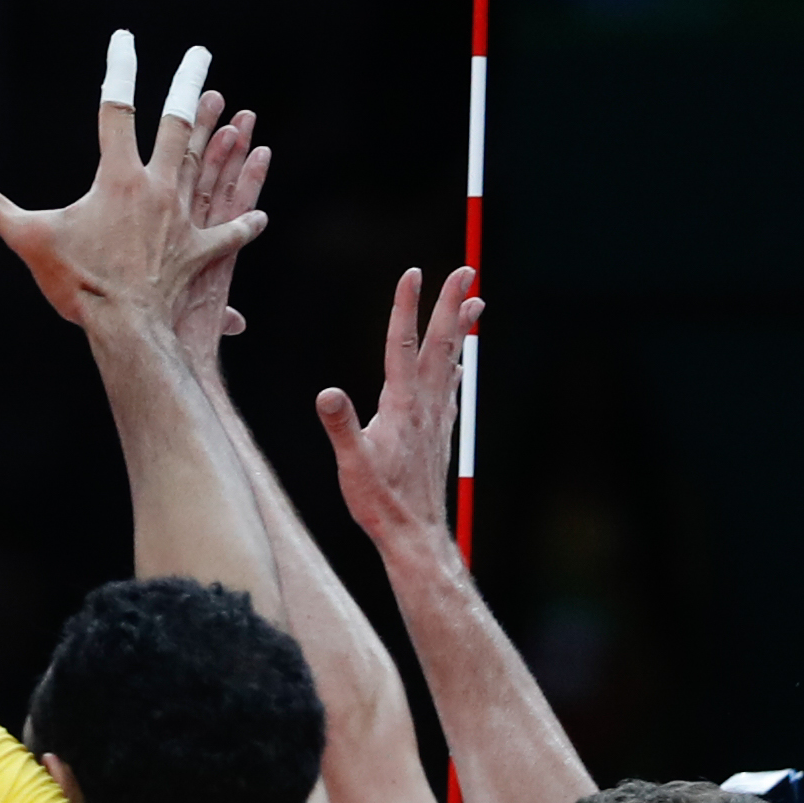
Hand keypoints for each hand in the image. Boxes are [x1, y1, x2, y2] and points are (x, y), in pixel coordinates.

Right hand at [0, 34, 265, 330]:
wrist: (126, 327)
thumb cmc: (77, 282)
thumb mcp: (28, 240)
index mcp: (118, 177)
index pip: (117, 110)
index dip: (119, 70)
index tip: (125, 38)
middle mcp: (157, 187)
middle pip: (178, 125)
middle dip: (190, 86)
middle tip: (202, 55)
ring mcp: (183, 219)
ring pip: (205, 167)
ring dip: (219, 137)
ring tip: (235, 111)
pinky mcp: (198, 253)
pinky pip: (226, 235)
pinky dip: (241, 225)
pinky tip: (256, 216)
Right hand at [314, 266, 481, 551]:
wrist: (416, 532)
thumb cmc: (381, 502)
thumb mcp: (352, 465)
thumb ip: (341, 427)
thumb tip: (328, 393)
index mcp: (402, 405)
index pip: (403, 345)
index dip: (406, 307)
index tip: (413, 273)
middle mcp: (426, 405)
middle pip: (441, 344)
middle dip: (452, 304)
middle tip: (466, 270)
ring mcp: (438, 417)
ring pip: (453, 360)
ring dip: (462, 328)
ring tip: (475, 301)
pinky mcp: (441, 431)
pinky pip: (453, 387)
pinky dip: (458, 364)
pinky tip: (461, 362)